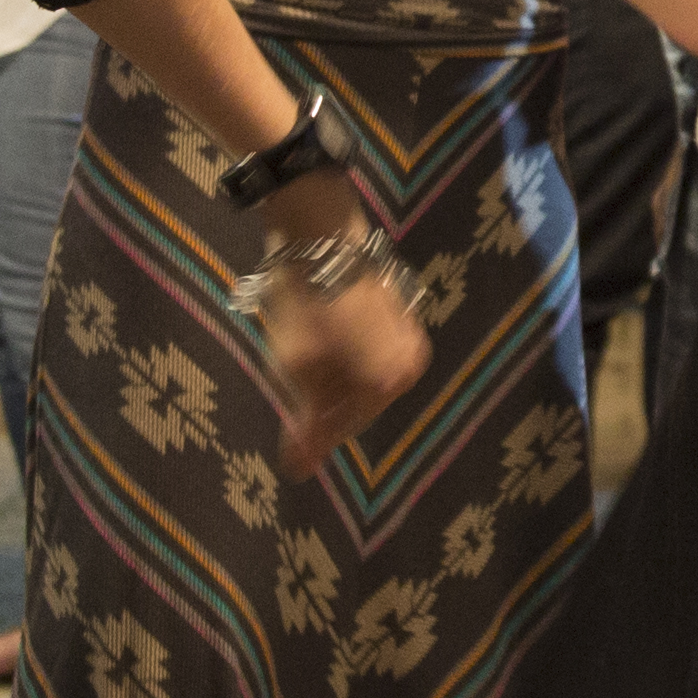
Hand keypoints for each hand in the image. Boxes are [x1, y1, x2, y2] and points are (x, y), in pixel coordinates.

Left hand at [247, 176, 424, 474]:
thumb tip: (299, 471)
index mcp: (390, 381)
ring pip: (362, 377)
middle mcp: (411, 364)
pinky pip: (368, 352)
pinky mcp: (398, 311)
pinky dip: (342, 355)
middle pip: (357, 403)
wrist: (320, 227)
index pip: (344, 428)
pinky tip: (315, 338)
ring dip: (330, 379)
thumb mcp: (296, 366)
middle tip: (286, 395)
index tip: (286, 452)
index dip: (311, 438)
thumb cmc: (307, 300)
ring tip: (294, 360)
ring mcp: (408, 335)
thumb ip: (304, 422)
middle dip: (321, 405)